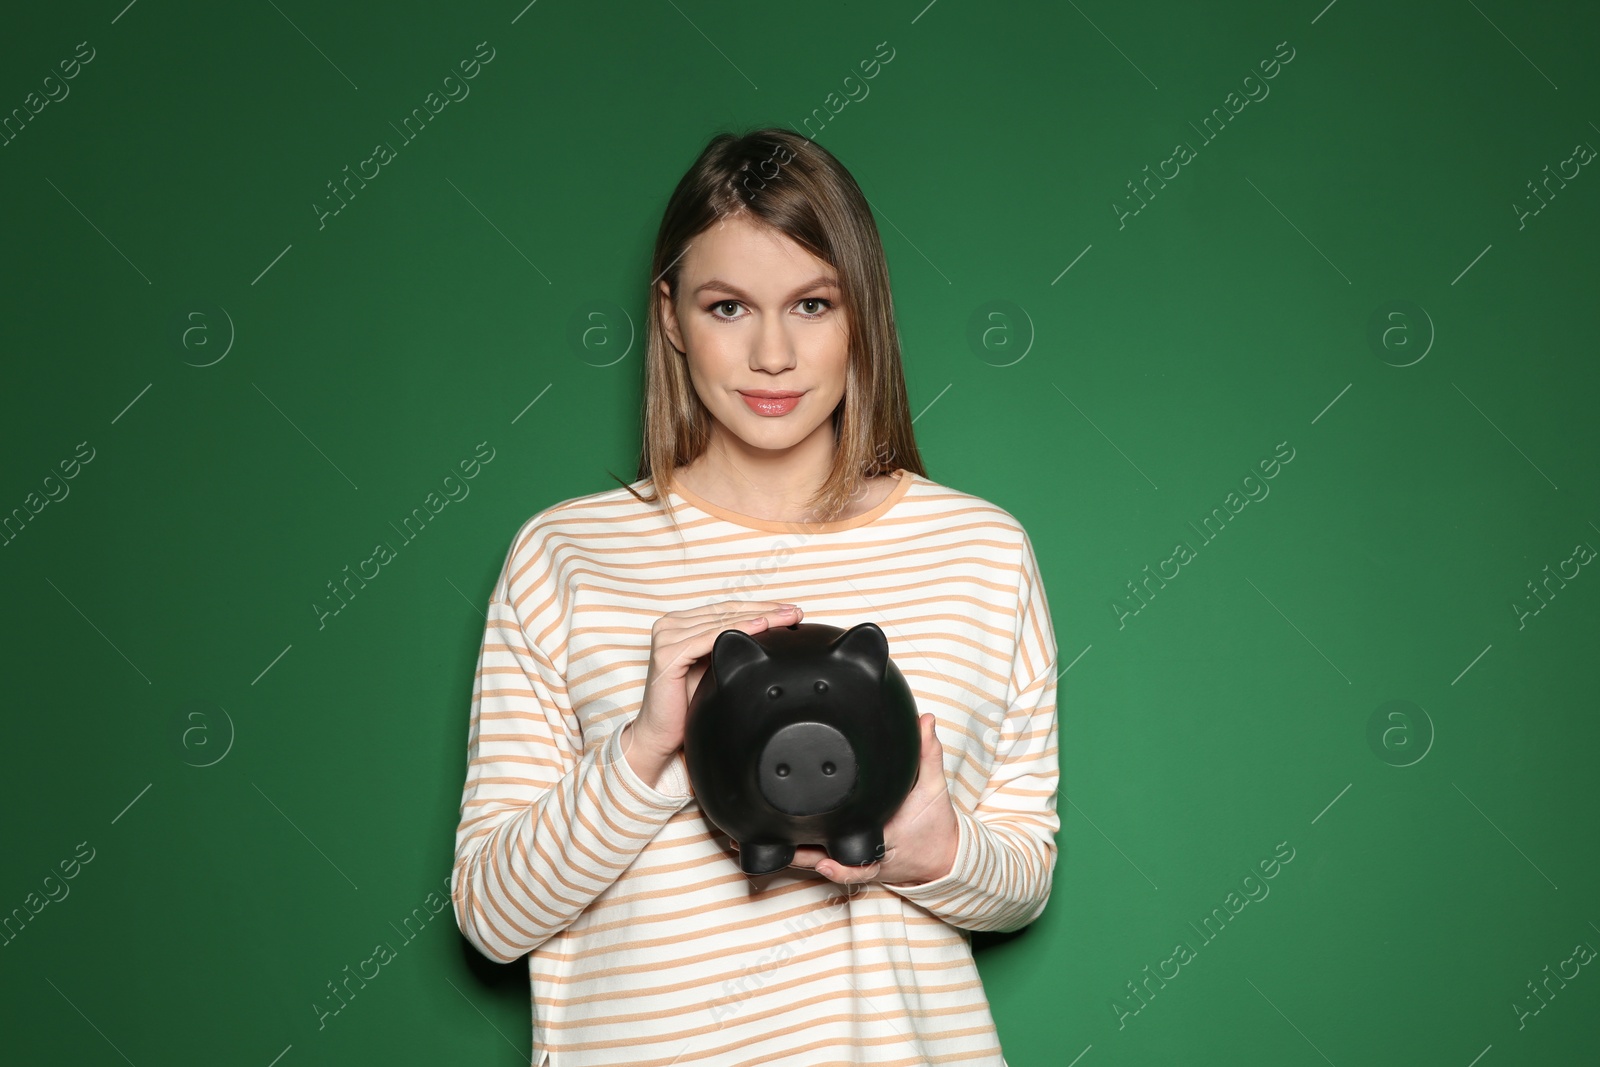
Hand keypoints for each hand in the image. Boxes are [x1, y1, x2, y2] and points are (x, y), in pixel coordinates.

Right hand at [621, 601, 801, 786]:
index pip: (726, 609)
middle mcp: (670, 624)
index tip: (790, 610)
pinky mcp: (668, 653)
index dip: (760, 607)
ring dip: (759, 617)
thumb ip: (731, 647)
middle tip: (796, 611)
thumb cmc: (689, 705)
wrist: (662, 734)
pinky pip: (710, 638)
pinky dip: (738, 630)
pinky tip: (762, 627)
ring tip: (787, 617)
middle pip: (727, 612)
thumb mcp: (715, 667)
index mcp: (680, 623)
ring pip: (723, 622)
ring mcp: (666, 636)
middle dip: (765, 610)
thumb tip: (771, 634)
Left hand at [763, 713, 958, 886]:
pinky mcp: (842, 857)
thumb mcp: (934, 789)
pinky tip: (763, 841)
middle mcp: (860, 852)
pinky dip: (788, 852)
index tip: (819, 855)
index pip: (854, 849)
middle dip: (791, 852)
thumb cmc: (934, 825)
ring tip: (743, 842)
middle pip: (821, 858)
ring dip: (780, 853)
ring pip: (810, 860)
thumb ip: (927, 754)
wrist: (939, 858)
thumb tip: (925, 720)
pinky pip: (812, 856)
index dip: (836, 859)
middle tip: (761, 841)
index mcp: (881, 837)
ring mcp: (849, 858)